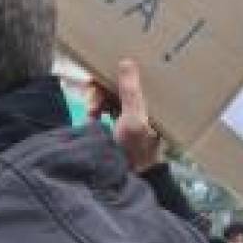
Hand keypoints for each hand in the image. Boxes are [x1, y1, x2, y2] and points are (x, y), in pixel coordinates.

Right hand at [94, 58, 162, 172]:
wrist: (124, 180)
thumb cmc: (134, 151)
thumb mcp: (133, 119)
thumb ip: (130, 91)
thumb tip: (126, 62)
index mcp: (151, 103)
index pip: (133, 78)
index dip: (115, 73)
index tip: (100, 77)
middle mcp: (141, 107)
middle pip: (117, 85)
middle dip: (101, 91)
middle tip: (92, 104)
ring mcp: (128, 116)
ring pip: (107, 96)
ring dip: (96, 102)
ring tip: (91, 114)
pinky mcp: (116, 126)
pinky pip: (102, 109)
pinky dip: (94, 111)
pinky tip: (91, 118)